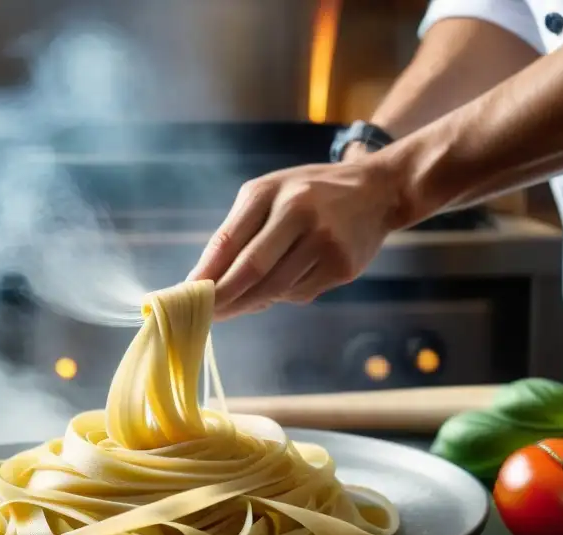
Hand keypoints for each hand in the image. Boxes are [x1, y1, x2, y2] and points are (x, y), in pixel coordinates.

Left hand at [188, 158, 402, 319]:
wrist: (377, 192)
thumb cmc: (309, 193)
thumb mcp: (269, 193)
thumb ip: (237, 230)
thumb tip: (205, 278)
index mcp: (272, 193)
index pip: (228, 241)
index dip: (205, 275)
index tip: (185, 295)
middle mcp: (299, 214)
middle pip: (251, 271)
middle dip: (223, 298)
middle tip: (204, 314)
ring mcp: (325, 243)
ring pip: (274, 289)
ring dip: (249, 302)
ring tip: (234, 306)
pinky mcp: (342, 268)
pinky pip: (299, 294)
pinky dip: (281, 296)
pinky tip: (278, 287)